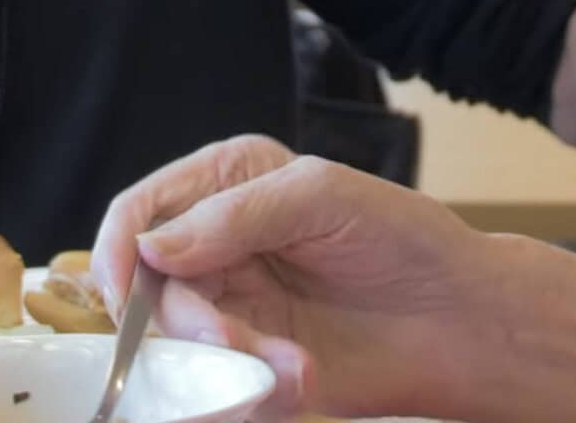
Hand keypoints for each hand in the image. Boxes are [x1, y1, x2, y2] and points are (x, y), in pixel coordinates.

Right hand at [94, 137, 575, 422]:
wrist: (459, 321)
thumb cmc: (402, 240)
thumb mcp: (323, 197)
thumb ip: (235, 215)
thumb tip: (154, 247)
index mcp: (227, 184)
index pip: (139, 212)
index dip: (117, 251)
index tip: (124, 293)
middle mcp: (215, 245)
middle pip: (147, 290)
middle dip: (189, 323)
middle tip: (239, 343)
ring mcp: (230, 307)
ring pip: (179, 347)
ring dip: (231, 362)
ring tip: (296, 369)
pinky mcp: (248, 363)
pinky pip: (213, 387)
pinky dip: (247, 392)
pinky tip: (299, 380)